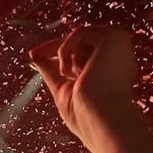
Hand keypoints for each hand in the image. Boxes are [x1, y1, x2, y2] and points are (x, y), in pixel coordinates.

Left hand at [29, 26, 137, 145]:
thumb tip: (35, 56)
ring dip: (65, 55)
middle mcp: (118, 55)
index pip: (84, 52)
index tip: (34, 55)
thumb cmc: (86, 116)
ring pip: (80, 36)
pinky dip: (66, 50)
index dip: (59, 52)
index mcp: (112, 69)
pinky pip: (80, 32)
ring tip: (68, 76)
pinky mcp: (114, 37)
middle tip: (34, 54)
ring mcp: (119, 46)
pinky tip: (69, 71)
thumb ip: (52, 71)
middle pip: (81, 40)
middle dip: (54, 46)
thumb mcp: (64, 89)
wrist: (101, 120)